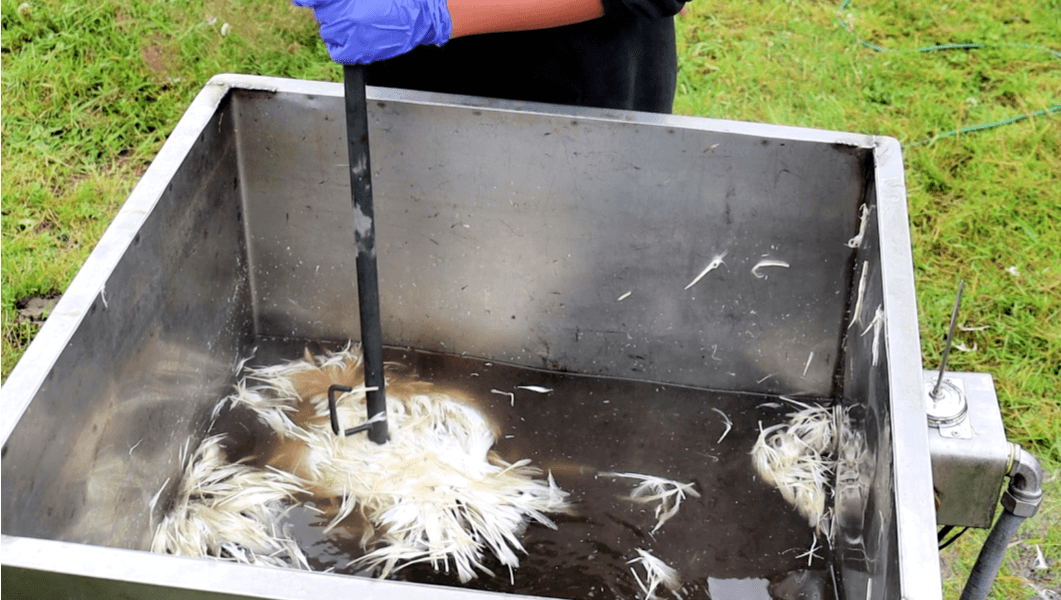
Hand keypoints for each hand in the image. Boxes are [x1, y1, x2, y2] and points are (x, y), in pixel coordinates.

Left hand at [292, 0, 452, 64]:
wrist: (420, 14)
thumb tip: (317, 2)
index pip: (311, 1)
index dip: (305, 1)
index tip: (301, 2)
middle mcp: (342, 14)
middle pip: (322, 15)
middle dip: (333, 12)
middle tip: (354, 11)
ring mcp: (348, 33)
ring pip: (328, 32)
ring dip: (338, 28)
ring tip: (360, 24)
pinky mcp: (356, 51)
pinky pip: (337, 51)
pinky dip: (342, 46)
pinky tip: (355, 38)